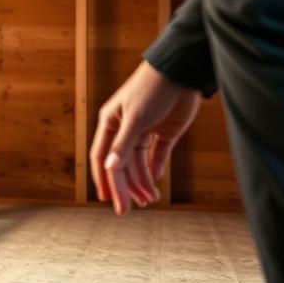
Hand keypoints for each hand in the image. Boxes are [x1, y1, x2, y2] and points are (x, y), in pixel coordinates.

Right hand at [90, 61, 200, 215]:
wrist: (180, 72)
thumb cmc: (151, 89)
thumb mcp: (135, 117)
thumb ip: (123, 144)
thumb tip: (109, 168)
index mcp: (111, 124)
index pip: (103, 158)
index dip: (104, 180)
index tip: (107, 201)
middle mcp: (124, 130)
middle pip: (121, 165)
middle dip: (125, 188)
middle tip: (129, 210)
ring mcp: (144, 132)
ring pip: (139, 164)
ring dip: (143, 182)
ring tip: (151, 200)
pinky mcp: (165, 133)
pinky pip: (157, 156)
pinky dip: (155, 170)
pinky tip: (156, 184)